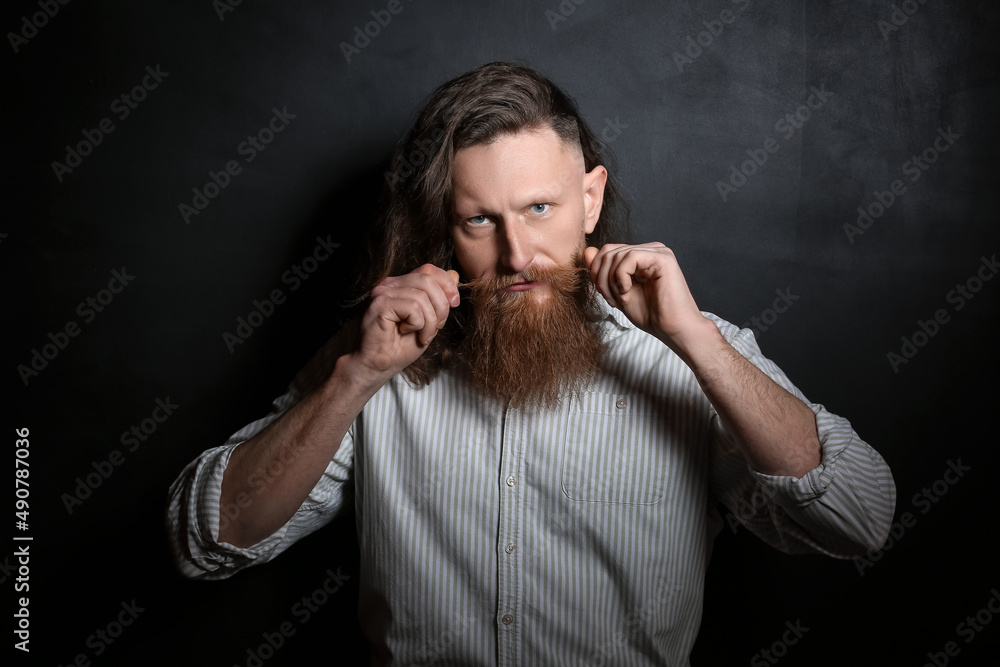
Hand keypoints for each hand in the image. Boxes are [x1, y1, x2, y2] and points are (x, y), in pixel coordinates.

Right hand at [350, 264, 459, 384]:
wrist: (377, 366)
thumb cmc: (399, 347)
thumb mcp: (428, 320)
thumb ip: (438, 299)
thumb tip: (455, 275)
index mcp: (401, 285)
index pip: (428, 270)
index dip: (447, 284)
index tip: (454, 303)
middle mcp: (390, 284)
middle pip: (428, 279)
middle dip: (441, 306)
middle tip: (437, 327)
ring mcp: (383, 292)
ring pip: (422, 296)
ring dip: (430, 321)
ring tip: (423, 335)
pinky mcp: (380, 304)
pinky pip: (412, 307)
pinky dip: (418, 324)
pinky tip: (407, 332)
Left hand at [584, 243, 713, 354]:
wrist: (674, 330)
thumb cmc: (651, 315)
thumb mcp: (617, 292)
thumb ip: (603, 272)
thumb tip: (588, 251)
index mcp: (641, 257)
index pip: (607, 252)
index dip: (597, 273)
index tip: (606, 297)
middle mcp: (650, 250)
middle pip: (609, 252)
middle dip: (602, 279)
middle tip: (612, 301)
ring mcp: (658, 252)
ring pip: (617, 255)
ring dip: (611, 282)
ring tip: (621, 300)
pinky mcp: (662, 258)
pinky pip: (629, 258)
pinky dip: (621, 278)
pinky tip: (628, 293)